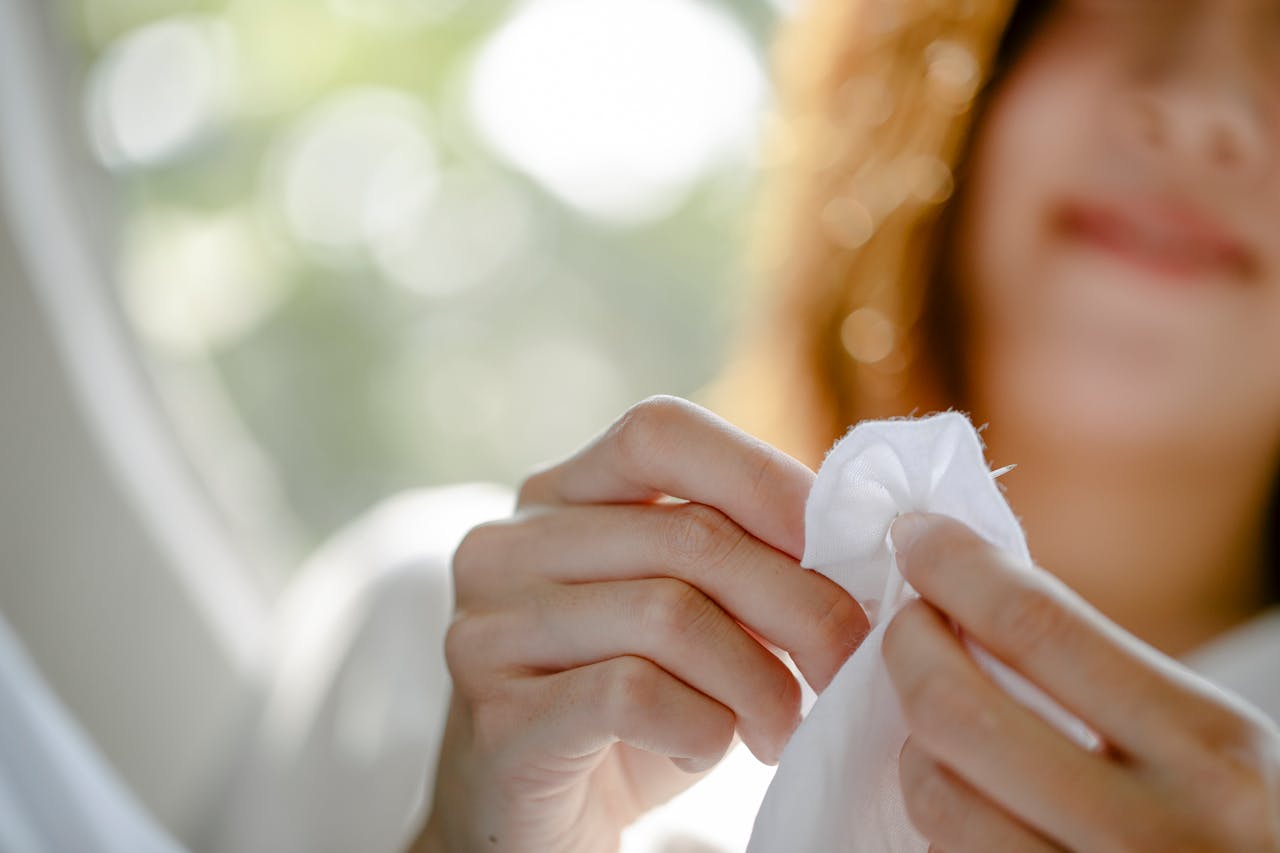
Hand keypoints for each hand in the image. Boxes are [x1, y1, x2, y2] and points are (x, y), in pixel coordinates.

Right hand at [418, 396, 867, 851]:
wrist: (533, 829)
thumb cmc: (628, 715)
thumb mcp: (686, 619)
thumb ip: (738, 563)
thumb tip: (853, 539)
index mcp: (556, 499)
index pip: (658, 433)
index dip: (761, 477)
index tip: (839, 545)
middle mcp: (508, 547)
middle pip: (688, 533)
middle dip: (801, 602)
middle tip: (849, 662)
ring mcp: (489, 630)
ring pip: (670, 615)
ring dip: (760, 681)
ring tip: (782, 726)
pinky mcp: (497, 718)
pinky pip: (632, 694)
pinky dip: (703, 727)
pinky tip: (710, 747)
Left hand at [883, 512, 1279, 851]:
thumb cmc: (1242, 826)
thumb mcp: (1212, 741)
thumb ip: (1106, 676)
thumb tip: (973, 590)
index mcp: (1208, 749)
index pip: (1037, 626)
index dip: (956, 569)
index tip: (916, 538)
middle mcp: (1151, 830)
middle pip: (956, 708)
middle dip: (906, 647)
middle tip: (906, 625)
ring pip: (936, 795)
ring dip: (917, 746)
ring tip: (944, 729)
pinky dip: (942, 818)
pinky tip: (971, 799)